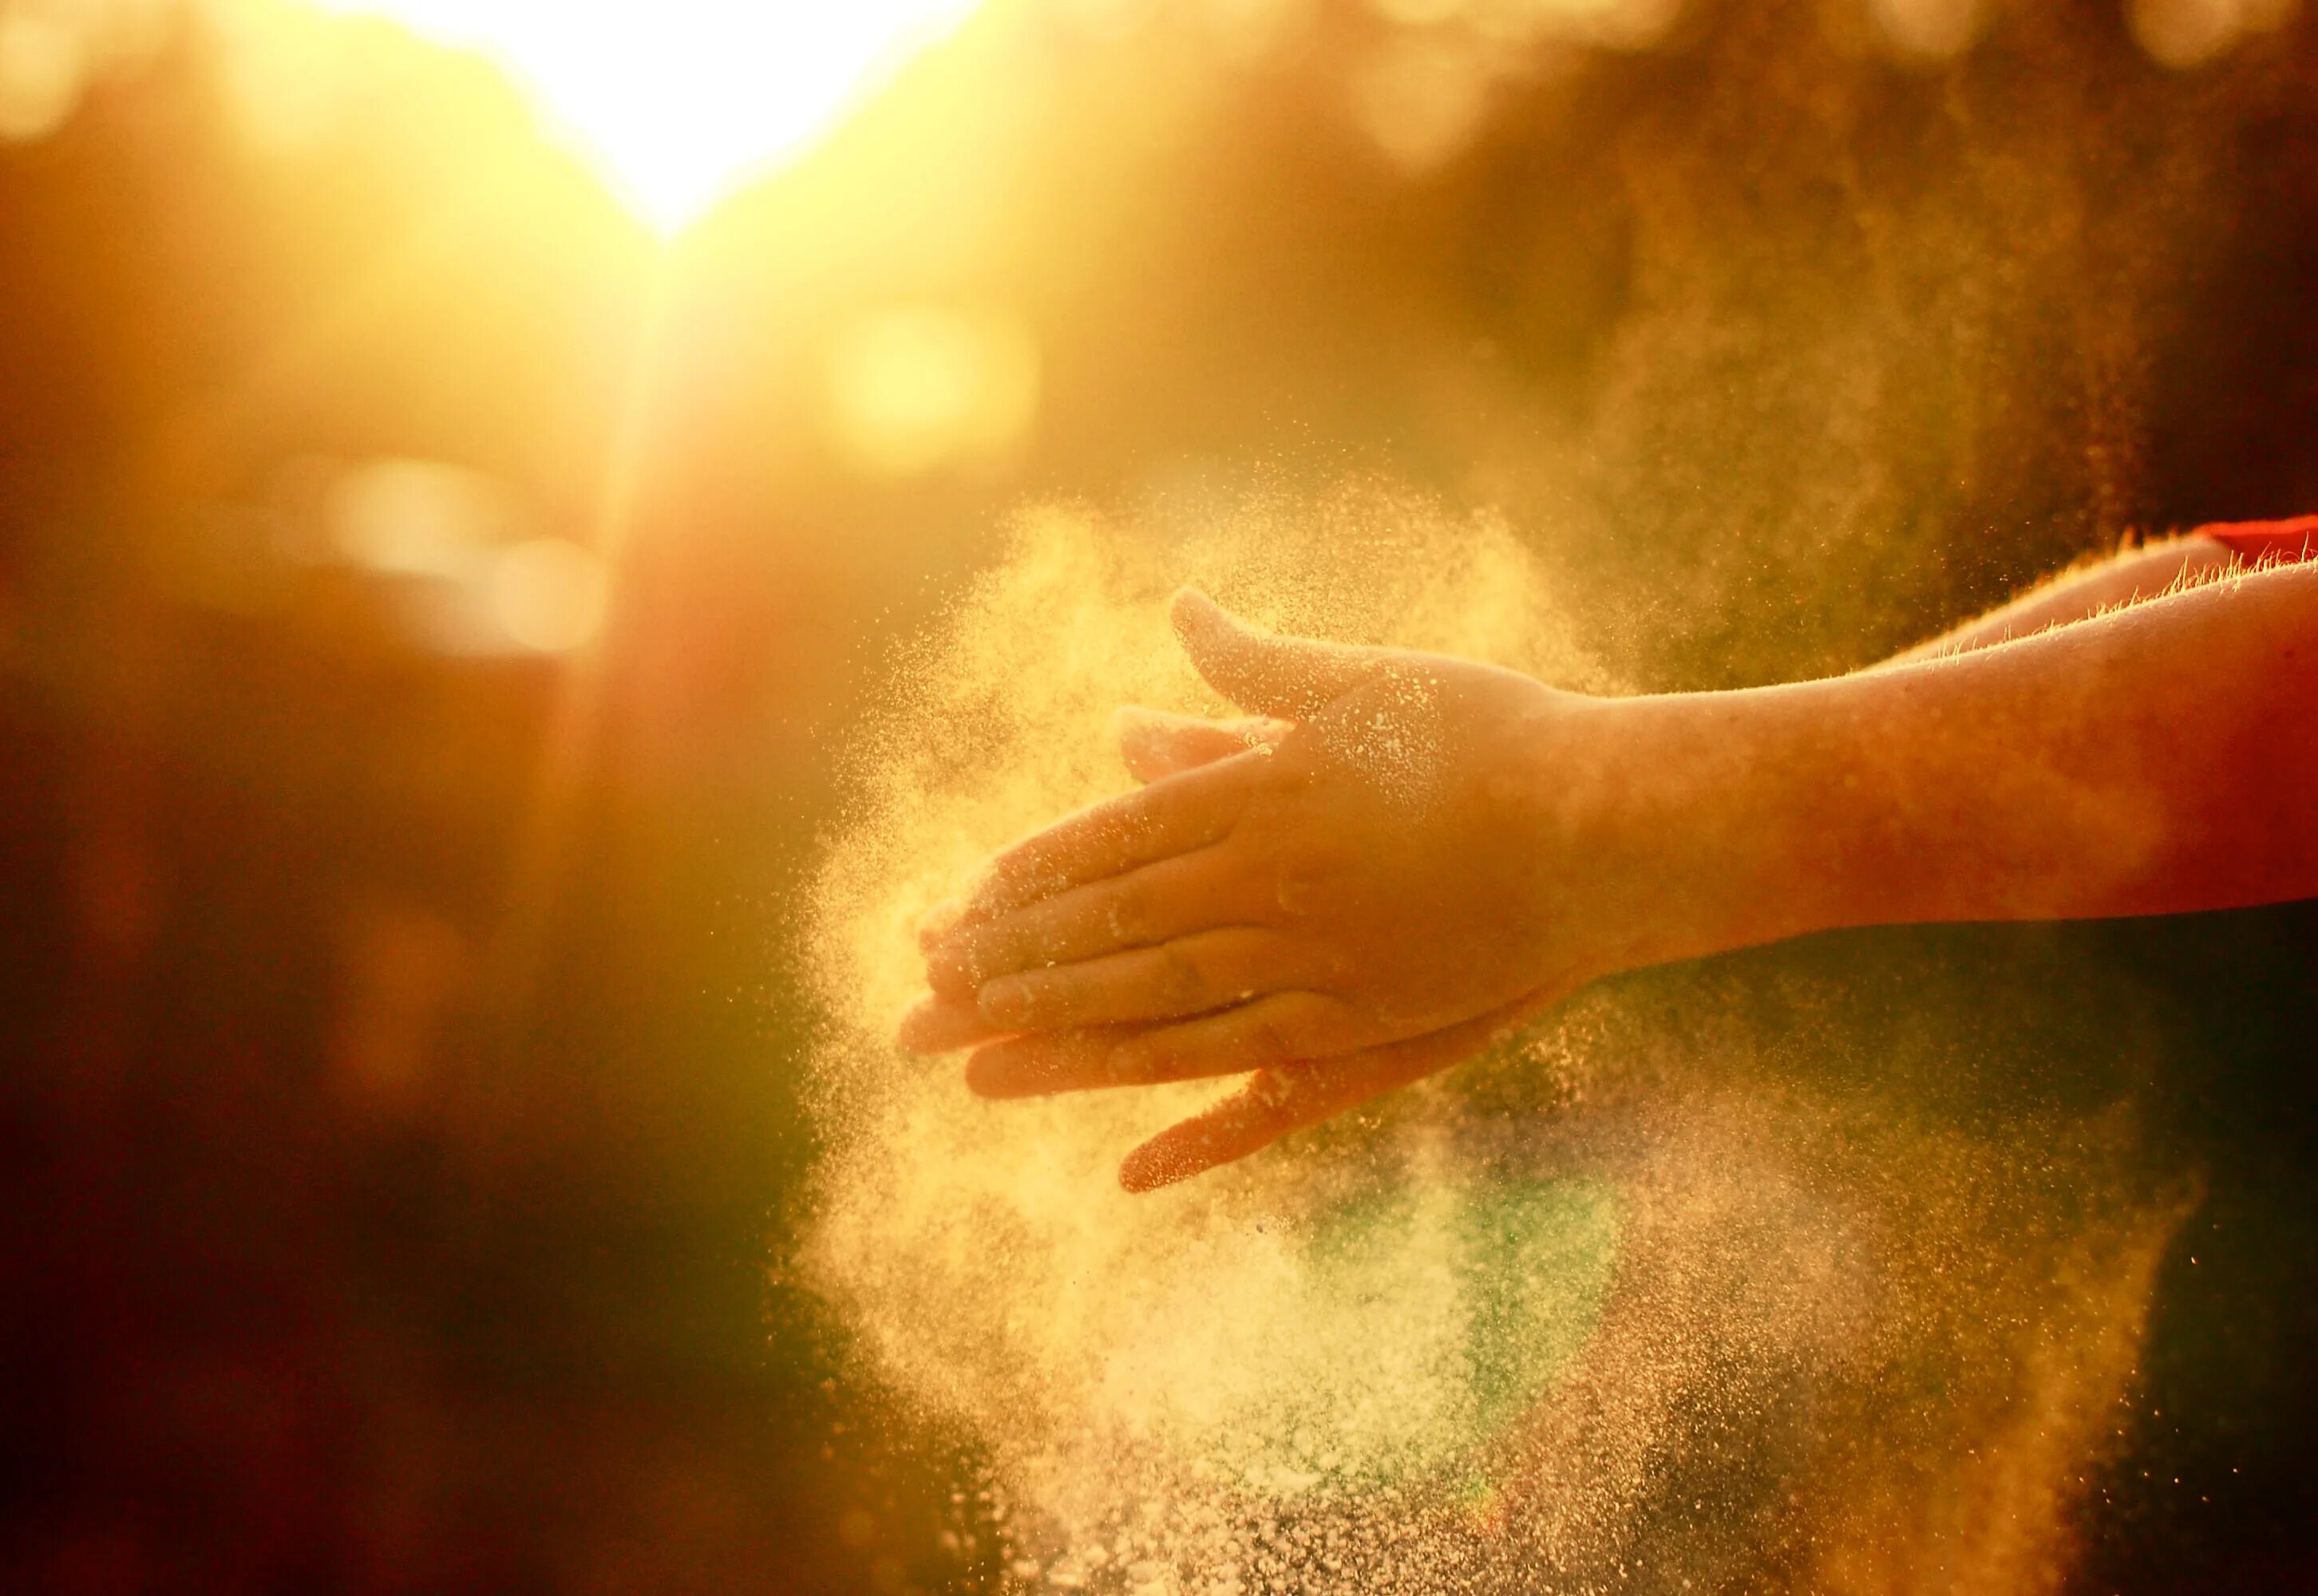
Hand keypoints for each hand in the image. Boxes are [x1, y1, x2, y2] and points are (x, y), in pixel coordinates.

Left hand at [898, 590, 1688, 1185]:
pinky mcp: (1369, 1032)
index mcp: (1258, 795)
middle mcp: (1267, 887)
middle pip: (1108, 937)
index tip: (951, 915)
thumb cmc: (1495, 734)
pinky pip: (1259, 1089)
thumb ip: (1258, 663)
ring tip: (972, 1072)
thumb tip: (1176, 607)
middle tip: (915, 1008)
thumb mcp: (1366, 681)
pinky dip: (1188, 1131)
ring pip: (1159, 1016)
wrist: (1614, 824)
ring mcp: (1315, 970)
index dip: (1021, 887)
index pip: (1106, 847)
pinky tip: (1127, 1173)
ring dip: (1059, 1045)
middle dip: (1003, 973)